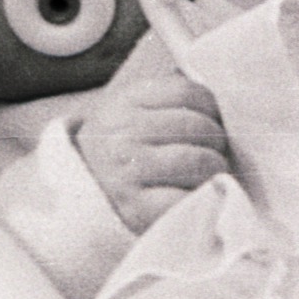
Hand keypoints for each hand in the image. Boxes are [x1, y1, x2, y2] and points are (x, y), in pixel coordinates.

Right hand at [73, 71, 228, 232]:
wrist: (79, 195)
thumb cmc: (124, 149)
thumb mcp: (133, 112)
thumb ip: (168, 98)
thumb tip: (219, 94)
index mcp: (126, 103)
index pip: (187, 92)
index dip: (211, 107)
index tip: (213, 120)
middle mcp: (124, 134)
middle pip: (198, 127)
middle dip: (217, 141)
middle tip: (214, 151)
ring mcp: (128, 171)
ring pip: (198, 160)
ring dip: (214, 168)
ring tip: (210, 173)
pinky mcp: (135, 207)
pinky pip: (184, 198)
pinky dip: (200, 197)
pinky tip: (198, 195)